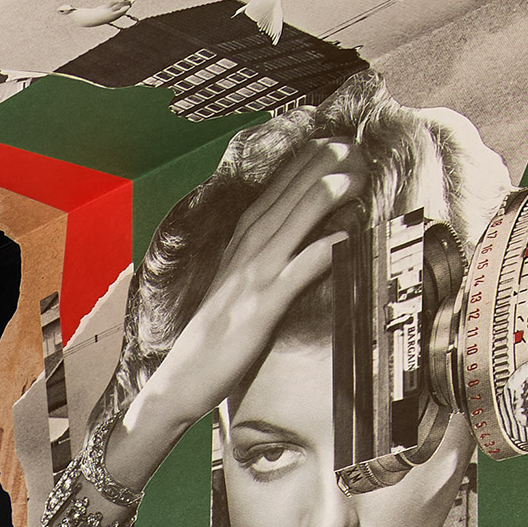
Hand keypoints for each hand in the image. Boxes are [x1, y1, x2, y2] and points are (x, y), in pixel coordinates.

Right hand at [103, 141, 355, 491]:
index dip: (301, 169)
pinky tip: (340, 238)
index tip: (329, 144)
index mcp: (238, 251)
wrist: (178, 384)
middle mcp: (243, 258)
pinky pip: (292, 279)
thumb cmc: (211, 344)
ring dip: (318, 199)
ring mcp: (249, 284)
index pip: (271, 198)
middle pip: (283, 203)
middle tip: (349, 142)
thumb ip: (261, 267)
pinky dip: (316, 256)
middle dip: (316, 169)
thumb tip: (294, 248)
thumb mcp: (235, 293)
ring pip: (287, 230)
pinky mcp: (257, 313)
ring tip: (350, 173)